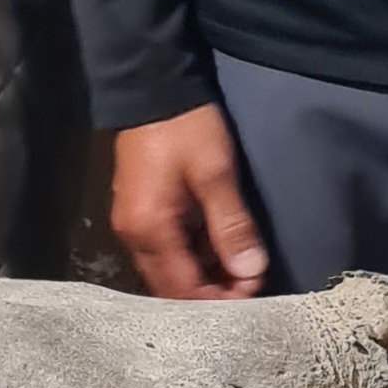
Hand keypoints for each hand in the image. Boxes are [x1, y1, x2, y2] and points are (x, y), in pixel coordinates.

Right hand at [110, 104, 271, 298]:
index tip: (254, 296)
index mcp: (148, 231)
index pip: (182, 291)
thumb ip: (231, 225)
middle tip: (251, 284)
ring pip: (169, 271)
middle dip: (212, 294)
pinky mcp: (141, 213)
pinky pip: (167, 251)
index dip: (219, 302)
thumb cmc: (184, 127)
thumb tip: (251, 271)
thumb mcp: (215, 173)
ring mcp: (134, 225)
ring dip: (204, 277)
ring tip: (242, 269)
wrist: (150, 85)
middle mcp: (133, 237)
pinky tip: (220, 251)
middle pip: (171, 288)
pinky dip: (194, 257)